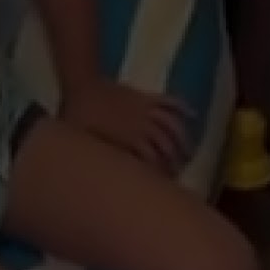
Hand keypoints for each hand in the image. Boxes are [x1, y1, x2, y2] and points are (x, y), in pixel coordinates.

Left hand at [60, 79, 191, 172]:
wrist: (81, 84)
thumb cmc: (77, 116)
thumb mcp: (85, 143)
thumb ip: (101, 159)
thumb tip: (105, 176)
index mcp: (129, 139)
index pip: (152, 162)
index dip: (159, 174)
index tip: (163, 185)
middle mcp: (143, 126)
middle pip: (166, 145)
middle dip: (175, 161)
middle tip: (178, 173)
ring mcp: (146, 109)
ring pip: (173, 125)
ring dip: (183, 139)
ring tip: (189, 153)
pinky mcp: (145, 96)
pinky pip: (168, 101)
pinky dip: (182, 106)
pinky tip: (192, 114)